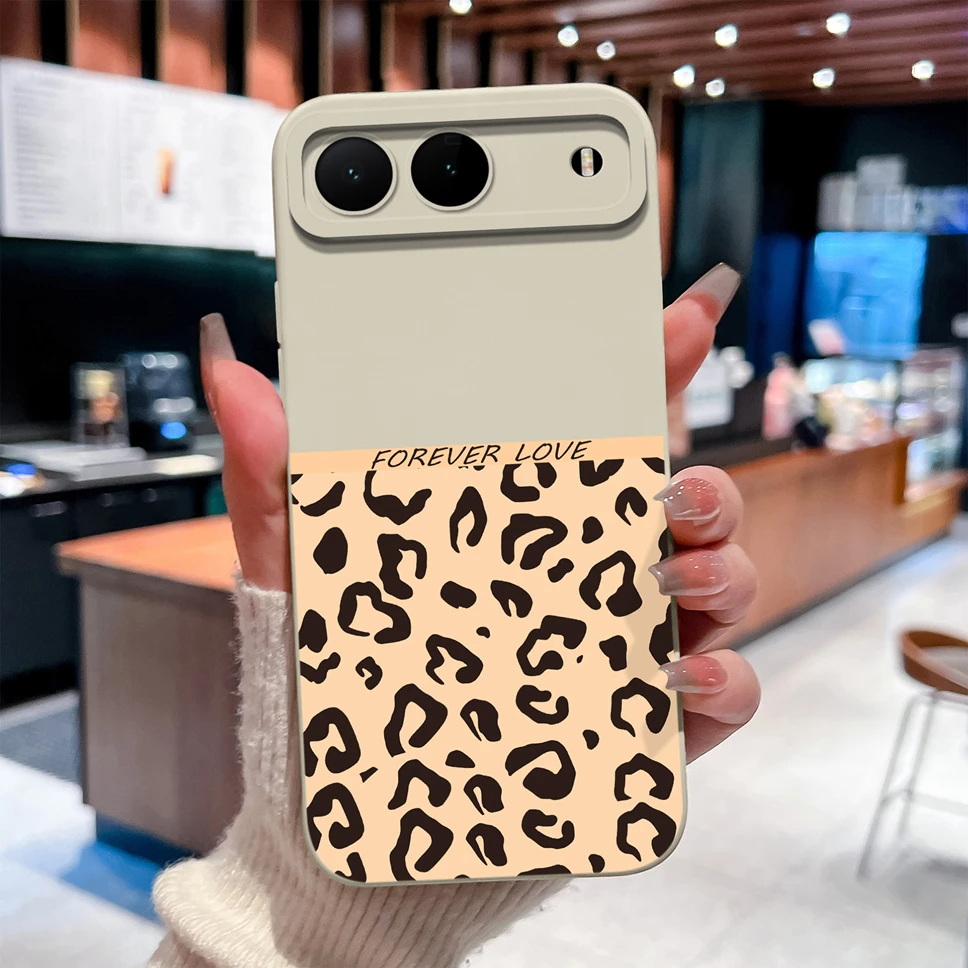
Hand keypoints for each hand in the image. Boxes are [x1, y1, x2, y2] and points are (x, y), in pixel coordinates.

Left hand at [200, 262, 758, 763]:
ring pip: (720, 583)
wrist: (346, 803)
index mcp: (528, 514)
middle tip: (675, 490)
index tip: (686, 313)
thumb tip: (228, 365)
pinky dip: (724, 682)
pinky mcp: (642, 722)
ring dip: (723, 570)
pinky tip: (680, 681)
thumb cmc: (334, 669)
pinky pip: (721, 694)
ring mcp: (623, 643)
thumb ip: (273, 465)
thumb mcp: (298, 560)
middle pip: (689, 503)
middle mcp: (589, 568)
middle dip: (711, 485)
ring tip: (671, 581)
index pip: (606, 427)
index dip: (655, 365)